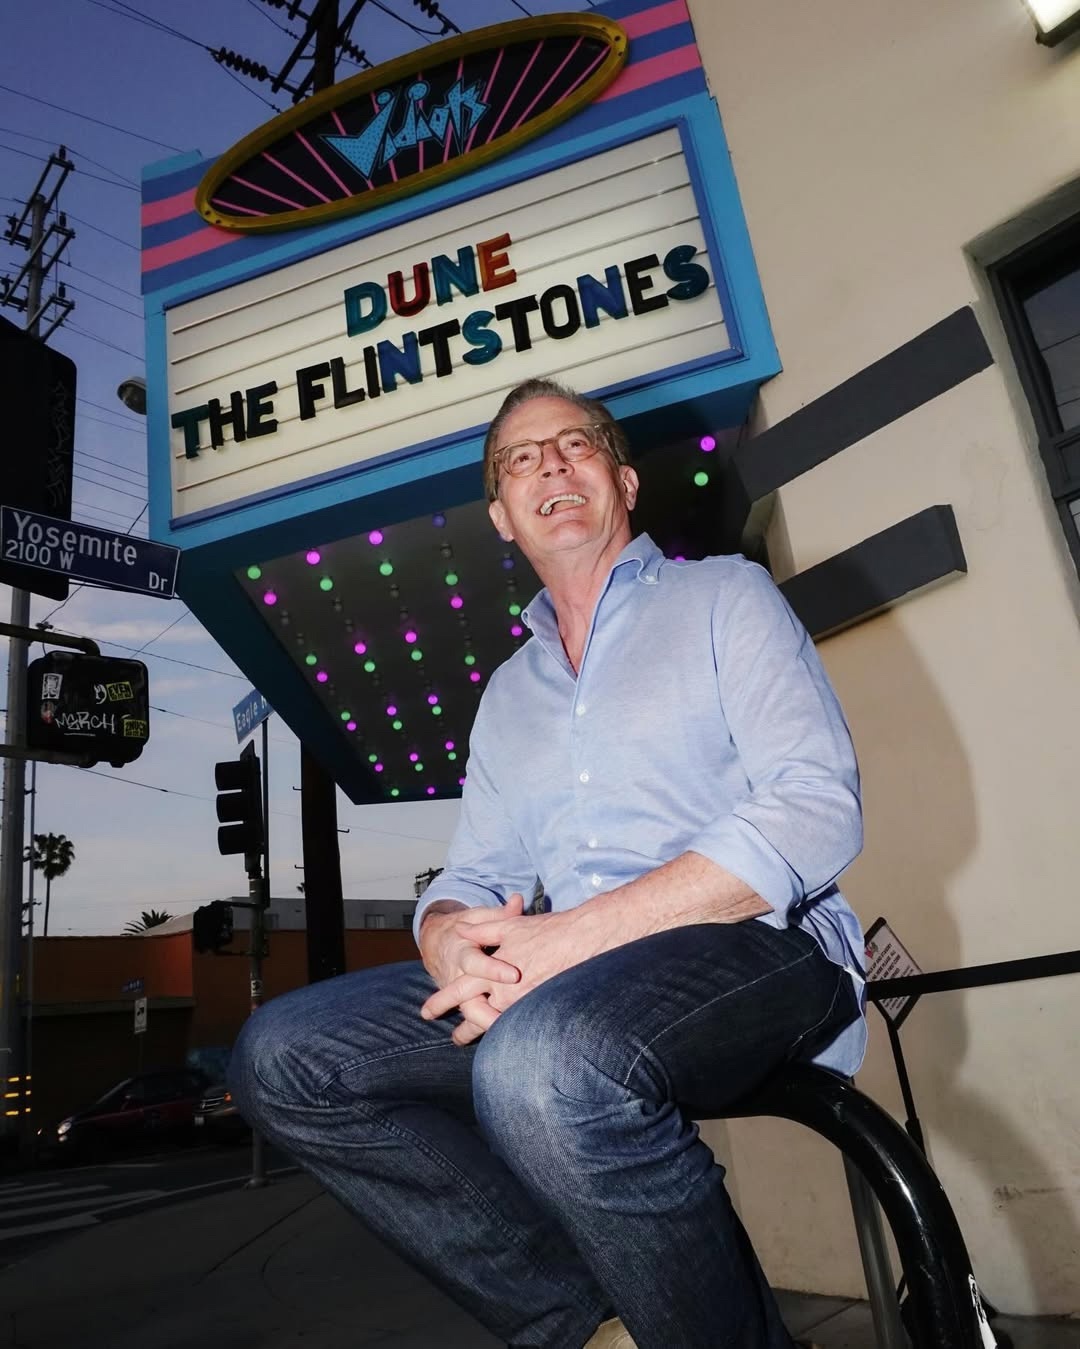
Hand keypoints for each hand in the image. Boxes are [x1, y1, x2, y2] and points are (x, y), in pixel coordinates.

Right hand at [418, 894, 523, 1044]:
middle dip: (482, 1011)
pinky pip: (469, 1017)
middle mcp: (456, 973)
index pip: (476, 962)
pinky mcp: (460, 1000)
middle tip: (502, 1022)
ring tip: (497, 1041)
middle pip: (465, 997)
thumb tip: (518, 900)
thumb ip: (500, 914)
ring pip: (465, 1011)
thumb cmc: (467, 925)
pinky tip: (494, 1045)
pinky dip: (478, 1030)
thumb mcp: (480, 916)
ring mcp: (456, 990)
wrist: (437, 939)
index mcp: (462, 949)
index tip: (514, 976)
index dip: (493, 970)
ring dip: (476, 1027)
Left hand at [421, 899, 611, 1024]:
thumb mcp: (509, 926)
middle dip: (467, 1028)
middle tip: (456, 1039)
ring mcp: (523, 1003)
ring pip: (498, 1023)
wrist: (583, 939)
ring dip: (487, 1030)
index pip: (461, 988)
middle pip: (477, 1015)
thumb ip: (482, 929)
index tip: (426, 1012)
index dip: (442, 1000)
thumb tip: (460, 930)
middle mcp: (505, 991)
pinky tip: (511, 1034)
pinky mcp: (541, 1009)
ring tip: (482, 1040)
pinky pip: (520, 1024)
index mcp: (492, 970)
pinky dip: (511, 1029)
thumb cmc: (547, 931)